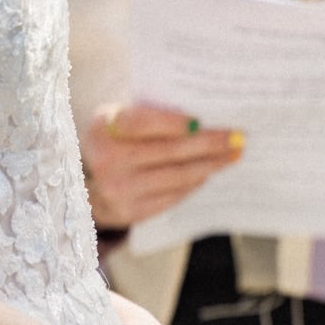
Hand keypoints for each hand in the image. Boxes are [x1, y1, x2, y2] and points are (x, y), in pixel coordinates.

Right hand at [82, 102, 242, 228]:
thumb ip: (151, 114)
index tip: (202, 121)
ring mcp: (118, 189)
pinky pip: (174, 195)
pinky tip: (210, 172)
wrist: (87, 183)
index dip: (172, 122)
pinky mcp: (130, 211)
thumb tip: (204, 116)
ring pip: (178, 175)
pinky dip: (196, 182)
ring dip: (211, 164)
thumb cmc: (118, 141)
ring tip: (233, 154)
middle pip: (170, 151)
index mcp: (104, 127)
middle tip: (237, 137)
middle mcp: (106, 159)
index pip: (141, 123)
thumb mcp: (121, 120)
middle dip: (209, 143)